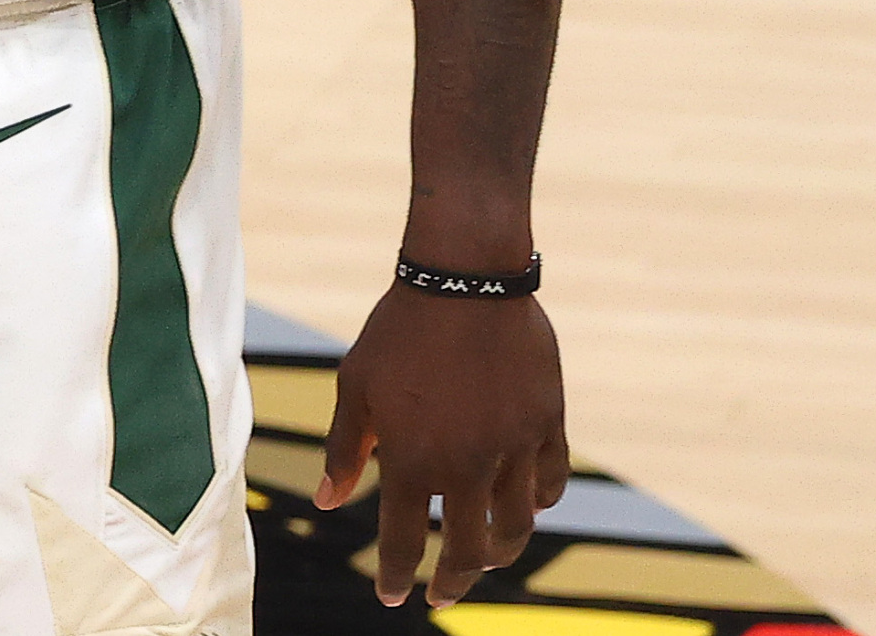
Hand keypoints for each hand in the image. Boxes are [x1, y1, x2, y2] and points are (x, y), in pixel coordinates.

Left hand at [311, 286, 568, 608]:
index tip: (391, 597)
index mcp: (411, 458)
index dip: (395, 576)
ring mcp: (511, 447)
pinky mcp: (546, 423)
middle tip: (442, 597)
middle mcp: (465, 464)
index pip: (403, 542)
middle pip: (465, 550)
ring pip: (515, 527)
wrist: (464, 278)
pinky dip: (538, 502)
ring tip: (486, 559)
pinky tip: (526, 507)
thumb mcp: (356, 385)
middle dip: (452, 583)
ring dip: (499, 552)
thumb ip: (344, 448)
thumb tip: (325, 504)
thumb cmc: (398, 328)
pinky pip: (549, 482)